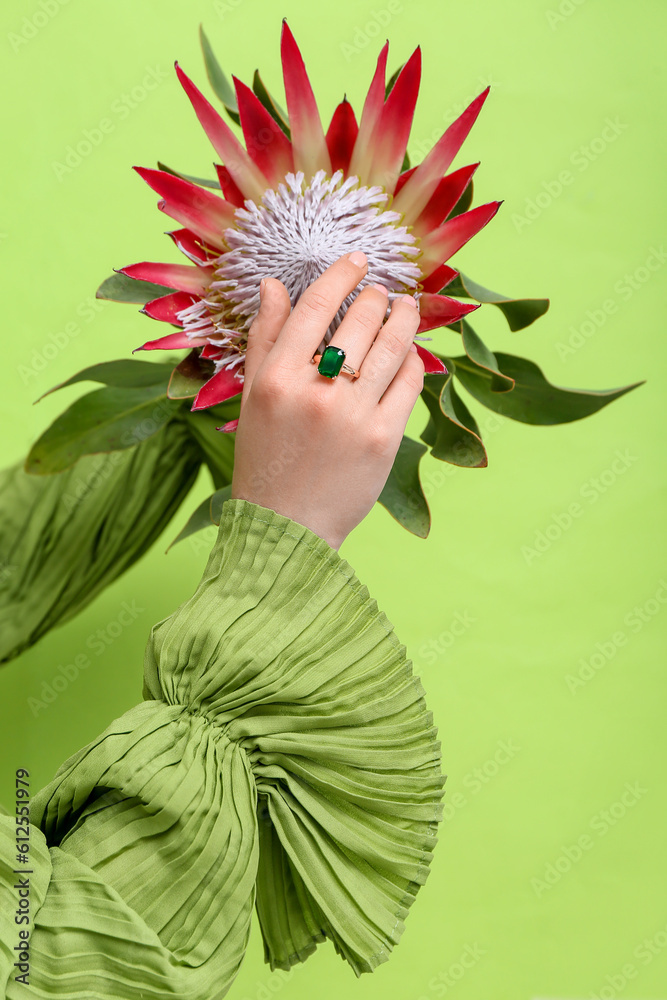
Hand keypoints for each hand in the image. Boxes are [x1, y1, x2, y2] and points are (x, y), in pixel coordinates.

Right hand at [230, 251, 423, 549]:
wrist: (287, 525)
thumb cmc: (265, 460)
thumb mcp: (252, 398)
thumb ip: (264, 339)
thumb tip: (274, 285)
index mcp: (276, 379)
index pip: (314, 307)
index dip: (341, 275)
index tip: (358, 260)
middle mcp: (315, 392)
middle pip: (359, 320)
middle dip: (377, 297)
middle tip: (383, 292)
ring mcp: (353, 415)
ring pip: (391, 346)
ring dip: (405, 318)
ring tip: (406, 307)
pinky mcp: (383, 439)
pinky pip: (408, 383)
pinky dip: (412, 361)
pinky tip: (409, 353)